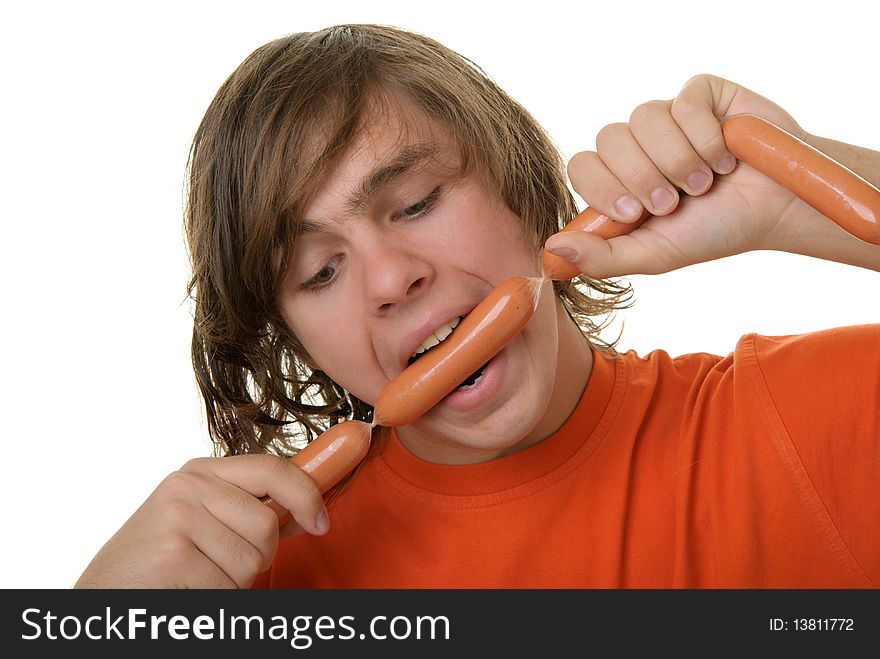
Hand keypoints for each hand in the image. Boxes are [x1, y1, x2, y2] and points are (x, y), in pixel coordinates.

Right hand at [74, 454, 327, 587]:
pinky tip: (185, 590)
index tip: (320, 522)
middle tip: (218, 565)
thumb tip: (308, 508)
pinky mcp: (172, 552)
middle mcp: (188, 485)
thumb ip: (248, 509)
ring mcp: (178, 516)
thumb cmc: (158, 564)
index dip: (307, 494)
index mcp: (201, 472)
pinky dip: (215, 599)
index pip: (273, 468)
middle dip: (256, 555)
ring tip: (198, 576)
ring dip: (234, 581)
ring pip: (252, 557)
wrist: (104, 596)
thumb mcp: (203, 521)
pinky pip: (228, 585)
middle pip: (268, 523)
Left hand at [546, 74, 811, 277]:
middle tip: (675, 202)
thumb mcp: (655, 255)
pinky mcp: (699, 94)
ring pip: (643, 117)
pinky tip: (726, 158)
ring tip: (705, 183)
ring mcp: (667, 117)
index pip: (582, 165)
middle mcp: (637, 145)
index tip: (637, 213)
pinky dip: (706, 137)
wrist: (777, 209)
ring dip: (678, 160)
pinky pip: (683, 102)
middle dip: (643, 177)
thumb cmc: (715, 232)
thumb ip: (602, 257)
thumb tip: (552, 250)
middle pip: (608, 138)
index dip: (605, 186)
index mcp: (618, 180)